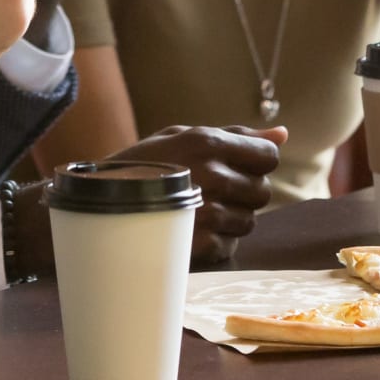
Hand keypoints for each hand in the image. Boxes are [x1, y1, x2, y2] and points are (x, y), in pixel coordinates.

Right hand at [115, 125, 285, 263]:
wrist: (96, 205)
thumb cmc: (143, 166)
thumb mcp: (183, 137)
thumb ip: (236, 135)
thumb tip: (282, 134)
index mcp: (208, 143)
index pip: (268, 156)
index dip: (257, 162)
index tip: (239, 167)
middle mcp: (212, 176)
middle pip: (262, 191)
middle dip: (242, 192)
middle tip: (211, 190)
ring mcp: (206, 213)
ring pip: (249, 221)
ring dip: (230, 218)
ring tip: (197, 211)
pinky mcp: (199, 245)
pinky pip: (230, 245)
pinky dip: (216, 241)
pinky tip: (191, 230)